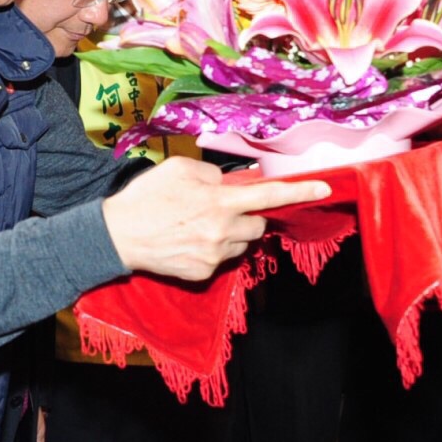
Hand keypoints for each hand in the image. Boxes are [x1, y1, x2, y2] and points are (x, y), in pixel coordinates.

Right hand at [100, 158, 331, 281]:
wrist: (116, 235)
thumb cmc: (146, 196)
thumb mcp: (177, 168)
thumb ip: (211, 173)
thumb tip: (229, 184)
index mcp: (219, 201)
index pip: (269, 195)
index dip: (300, 191)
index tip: (325, 188)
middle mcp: (222, 230)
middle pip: (258, 226)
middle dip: (248, 218)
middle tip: (221, 211)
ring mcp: (214, 255)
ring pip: (240, 244)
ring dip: (230, 235)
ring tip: (197, 227)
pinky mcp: (204, 273)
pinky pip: (222, 259)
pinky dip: (212, 250)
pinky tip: (187, 242)